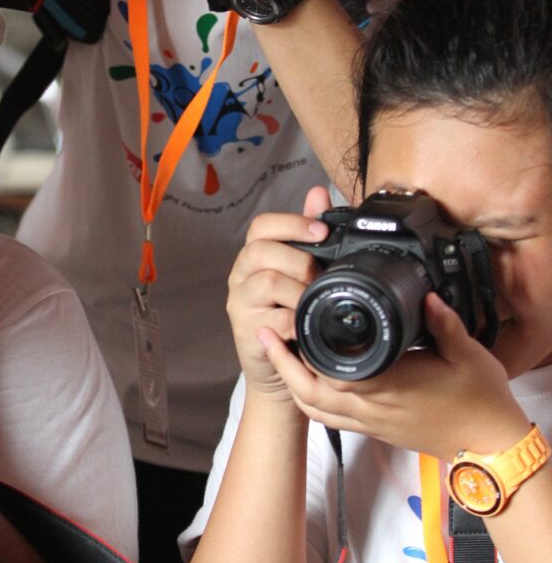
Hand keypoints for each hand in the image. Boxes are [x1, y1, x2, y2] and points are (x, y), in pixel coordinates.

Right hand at [226, 185, 331, 399]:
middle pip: (260, 251)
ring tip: (314, 301)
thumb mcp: (301, 273)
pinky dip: (297, 320)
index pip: (262, 226)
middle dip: (298, 259)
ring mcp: (240, 304)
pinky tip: (306, 324)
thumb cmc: (291, 315)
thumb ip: (308, 234)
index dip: (292, 223)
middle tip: (319, 276)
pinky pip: (274, 318)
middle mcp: (241, 277)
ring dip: (299, 290)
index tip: (322, 231)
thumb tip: (319, 193)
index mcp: (255, 257)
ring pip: (267, 281)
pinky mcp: (246, 331)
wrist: (278, 368)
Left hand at [256, 292, 527, 459]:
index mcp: (389, 384)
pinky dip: (311, 401)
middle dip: (284, 364)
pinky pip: (331, 420)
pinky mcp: (374, 430)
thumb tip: (425, 295)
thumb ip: (443, 322)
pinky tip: (304, 383)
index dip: (303, 352)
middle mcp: (372, 408)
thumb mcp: (466, 352)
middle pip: (311, 391)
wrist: (488, 443)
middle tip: (266, 335)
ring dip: (292, 383)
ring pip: (316, 408)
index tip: (288, 325)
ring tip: (277, 355)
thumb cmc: (478, 399)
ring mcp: (371, 422)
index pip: (332, 371)